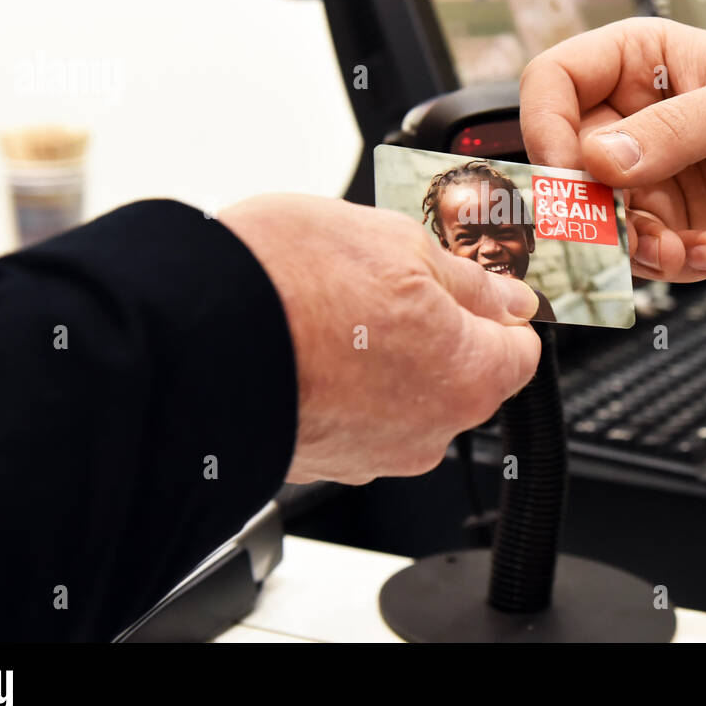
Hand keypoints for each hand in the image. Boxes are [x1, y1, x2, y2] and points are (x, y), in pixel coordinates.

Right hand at [219, 194, 541, 484]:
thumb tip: (508, 297)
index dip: (499, 310)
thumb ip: (469, 280)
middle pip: (462, 378)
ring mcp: (371, 455)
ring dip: (383, 358)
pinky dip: (339, 385)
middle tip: (386, 284)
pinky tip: (305, 344)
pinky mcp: (319, 462)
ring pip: (403, 398)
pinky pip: (351, 417)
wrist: (185, 337)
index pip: (521, 350)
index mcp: (470, 376)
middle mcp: (430, 432)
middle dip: (437, 332)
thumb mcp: (399, 244)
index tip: (473, 287)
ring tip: (333, 310)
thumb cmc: (289, 284)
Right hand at [520, 18, 705, 281]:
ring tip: (684, 248)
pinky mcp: (669, 220)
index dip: (545, 125)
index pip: (553, 81)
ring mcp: (647, 173)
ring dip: (635, 246)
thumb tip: (601, 160)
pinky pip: (641, 253)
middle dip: (594, 208)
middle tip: (627, 231)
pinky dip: (671, 264)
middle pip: (566, 164)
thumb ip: (675, 129)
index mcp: (636, 62)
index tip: (568, 172)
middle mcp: (629, 118)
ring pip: (599, 220)